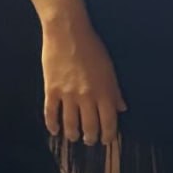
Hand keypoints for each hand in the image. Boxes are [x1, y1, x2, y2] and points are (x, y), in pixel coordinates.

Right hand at [41, 20, 126, 150]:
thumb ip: (115, 90)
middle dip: (90, 138)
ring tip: (74, 137)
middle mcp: (87, 97)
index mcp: (104, 91)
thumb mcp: (109, 68)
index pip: (109, 121)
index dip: (108, 134)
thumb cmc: (92, 47)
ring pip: (70, 123)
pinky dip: (52, 125)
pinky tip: (55, 130)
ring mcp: (68, 95)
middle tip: (90, 141)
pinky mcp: (51, 90)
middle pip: (89, 126)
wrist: (67, 32)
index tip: (106, 140)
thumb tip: (121, 108)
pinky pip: (51, 113)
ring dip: (73, 134)